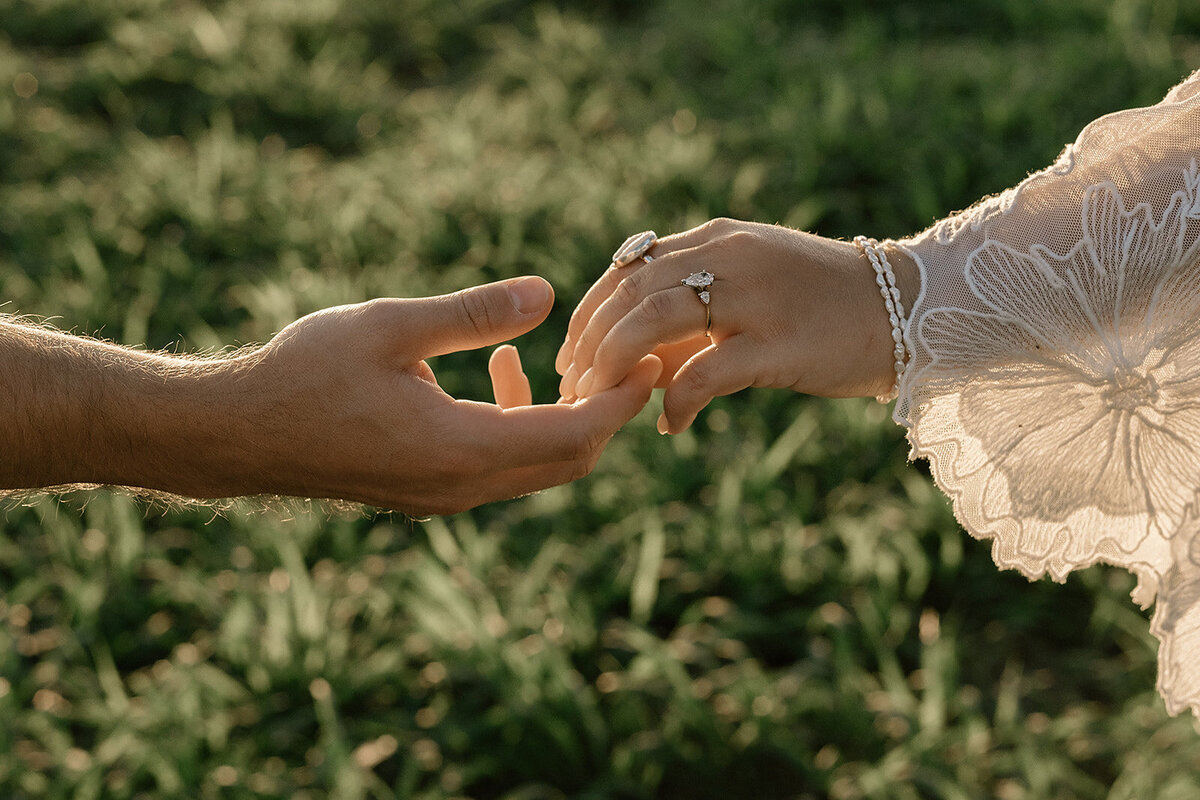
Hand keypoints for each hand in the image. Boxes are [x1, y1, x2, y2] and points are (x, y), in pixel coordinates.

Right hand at [235, 277, 660, 513]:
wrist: (236, 433)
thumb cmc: (304, 373)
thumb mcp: (391, 326)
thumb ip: (472, 313)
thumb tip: (546, 292)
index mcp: (461, 450)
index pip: (575, 436)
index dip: (621, 400)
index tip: (650, 358)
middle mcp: (461, 487)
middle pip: (567, 461)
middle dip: (603, 412)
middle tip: (623, 358)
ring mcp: (442, 496)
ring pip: (534, 465)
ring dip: (557, 415)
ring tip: (549, 355)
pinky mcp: (425, 490)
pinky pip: (499, 465)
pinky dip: (517, 424)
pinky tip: (496, 372)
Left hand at [555, 219, 918, 432]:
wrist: (904, 308)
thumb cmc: (821, 306)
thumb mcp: (749, 292)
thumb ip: (693, 317)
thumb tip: (636, 365)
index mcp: (716, 241)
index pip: (628, 268)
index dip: (589, 314)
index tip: (571, 356)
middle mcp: (728, 257)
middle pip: (628, 293)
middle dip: (589, 343)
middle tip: (574, 388)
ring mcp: (754, 298)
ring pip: (653, 322)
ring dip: (615, 366)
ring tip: (603, 403)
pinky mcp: (780, 344)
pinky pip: (706, 374)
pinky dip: (677, 402)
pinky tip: (671, 426)